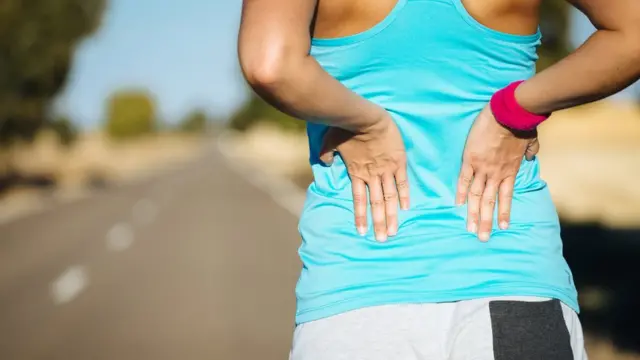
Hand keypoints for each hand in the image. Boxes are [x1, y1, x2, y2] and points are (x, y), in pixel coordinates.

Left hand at [320, 113, 408, 241]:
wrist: (364, 117)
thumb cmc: (344, 127)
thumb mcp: (330, 141)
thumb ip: (327, 154)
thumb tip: (325, 163)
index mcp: (356, 173)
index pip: (359, 200)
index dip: (360, 216)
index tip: (362, 232)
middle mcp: (372, 176)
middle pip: (376, 204)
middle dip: (379, 223)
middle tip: (382, 239)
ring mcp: (386, 170)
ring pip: (390, 197)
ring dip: (392, 215)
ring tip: (393, 231)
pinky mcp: (398, 162)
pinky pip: (402, 182)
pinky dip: (404, 195)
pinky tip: (406, 209)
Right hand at [456, 104, 538, 241]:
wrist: (510, 114)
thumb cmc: (522, 125)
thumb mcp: (531, 140)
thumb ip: (530, 151)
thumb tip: (530, 157)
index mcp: (510, 171)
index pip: (506, 196)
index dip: (504, 212)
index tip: (502, 227)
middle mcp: (496, 174)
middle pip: (490, 202)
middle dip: (487, 221)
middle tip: (483, 238)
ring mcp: (483, 168)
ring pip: (477, 195)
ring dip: (474, 213)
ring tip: (471, 229)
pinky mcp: (471, 159)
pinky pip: (464, 179)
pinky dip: (462, 192)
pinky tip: (458, 204)